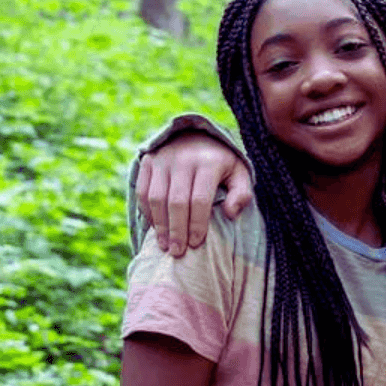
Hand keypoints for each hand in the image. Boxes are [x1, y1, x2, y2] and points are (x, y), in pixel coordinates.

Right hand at [135, 132, 251, 255]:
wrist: (196, 134)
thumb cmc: (221, 162)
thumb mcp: (239, 173)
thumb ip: (241, 193)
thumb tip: (231, 213)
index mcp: (209, 162)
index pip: (200, 199)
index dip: (197, 224)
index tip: (196, 244)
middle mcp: (183, 159)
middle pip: (177, 202)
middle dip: (177, 230)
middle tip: (178, 252)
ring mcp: (163, 159)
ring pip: (157, 198)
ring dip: (160, 225)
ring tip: (165, 246)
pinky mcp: (148, 161)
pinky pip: (143, 191)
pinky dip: (147, 212)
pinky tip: (156, 228)